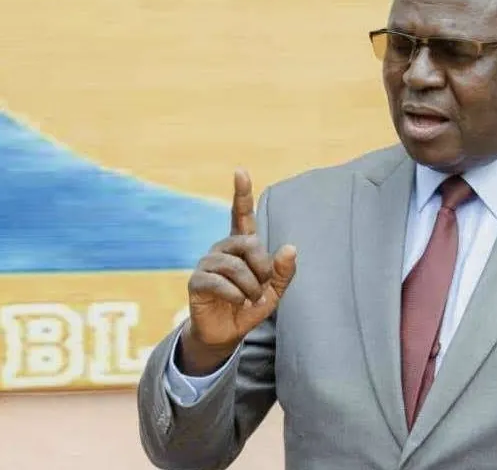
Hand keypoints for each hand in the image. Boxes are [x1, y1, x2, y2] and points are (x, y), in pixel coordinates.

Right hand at [178, 169, 296, 374]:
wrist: (226, 334)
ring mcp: (207, 263)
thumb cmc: (250, 306)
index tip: (240, 171)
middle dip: (262, 267)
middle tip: (263, 286)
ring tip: (251, 298)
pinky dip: (236, 294)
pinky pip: (219, 282)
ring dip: (250, 286)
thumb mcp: (273, 291)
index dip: (241, 193)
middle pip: (248, 243)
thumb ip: (283, 271)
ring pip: (234, 265)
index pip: (241, 215)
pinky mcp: (197, 281)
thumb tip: (291, 248)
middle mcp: (222, 249)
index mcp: (241, 246)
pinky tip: (239, 302)